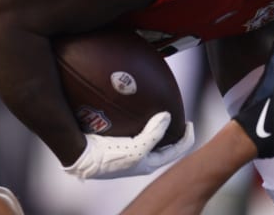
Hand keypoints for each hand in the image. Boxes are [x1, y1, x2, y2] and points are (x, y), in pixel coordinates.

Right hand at [64, 112, 195, 179]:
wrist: (82, 157)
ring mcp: (129, 151)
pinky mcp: (118, 142)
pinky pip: (135, 130)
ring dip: (158, 127)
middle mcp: (141, 159)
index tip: (191, 123)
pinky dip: (141, 121)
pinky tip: (138, 110)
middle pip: (164, 146)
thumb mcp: (136, 148)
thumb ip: (154, 133)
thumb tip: (167, 115)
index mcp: (149, 164)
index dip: (187, 139)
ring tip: (162, 112)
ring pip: (150, 138)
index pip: (175, 152)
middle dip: (174, 133)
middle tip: (180, 118)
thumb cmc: (110, 157)